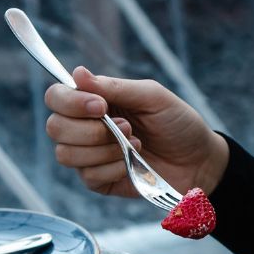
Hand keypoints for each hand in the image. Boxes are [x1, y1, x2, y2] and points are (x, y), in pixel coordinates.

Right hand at [44, 67, 228, 200]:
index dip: (70, 102)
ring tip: (135, 144)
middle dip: (91, 130)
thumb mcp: (153, 97)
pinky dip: (114, 168)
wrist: (199, 159)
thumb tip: (77, 73)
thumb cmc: (177, 122)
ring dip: (104, 150)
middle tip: (126, 127)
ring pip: (66, 154)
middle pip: (55, 127)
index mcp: (95, 101)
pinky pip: (87, 176)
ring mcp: (89, 155)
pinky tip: (133, 163)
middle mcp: (85, 126)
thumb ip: (116, 87)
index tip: (101, 107)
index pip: (56, 96)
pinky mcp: (98, 180)